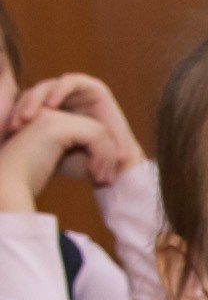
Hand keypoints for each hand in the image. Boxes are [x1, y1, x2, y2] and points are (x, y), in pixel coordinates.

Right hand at [0, 109, 122, 212]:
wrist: (8, 186)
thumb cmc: (28, 179)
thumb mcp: (54, 161)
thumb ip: (74, 151)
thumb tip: (106, 157)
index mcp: (45, 120)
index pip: (84, 130)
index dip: (98, 152)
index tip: (99, 177)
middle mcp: (47, 113)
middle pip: (94, 128)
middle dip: (106, 155)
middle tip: (105, 180)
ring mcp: (50, 117)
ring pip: (99, 131)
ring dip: (106, 158)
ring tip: (102, 180)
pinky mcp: (55, 127)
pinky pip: (95, 136)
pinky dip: (102, 157)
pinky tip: (95, 176)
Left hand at [7, 74, 143, 179]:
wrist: (116, 168)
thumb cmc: (86, 163)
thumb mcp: (52, 150)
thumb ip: (32, 140)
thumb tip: (2, 142)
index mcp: (51, 112)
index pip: (25, 105)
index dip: (14, 115)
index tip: (8, 132)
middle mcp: (63, 99)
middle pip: (34, 95)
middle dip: (22, 107)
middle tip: (16, 123)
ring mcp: (77, 92)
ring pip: (48, 87)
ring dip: (37, 99)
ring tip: (29, 115)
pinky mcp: (93, 87)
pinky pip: (70, 82)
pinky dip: (59, 91)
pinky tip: (51, 105)